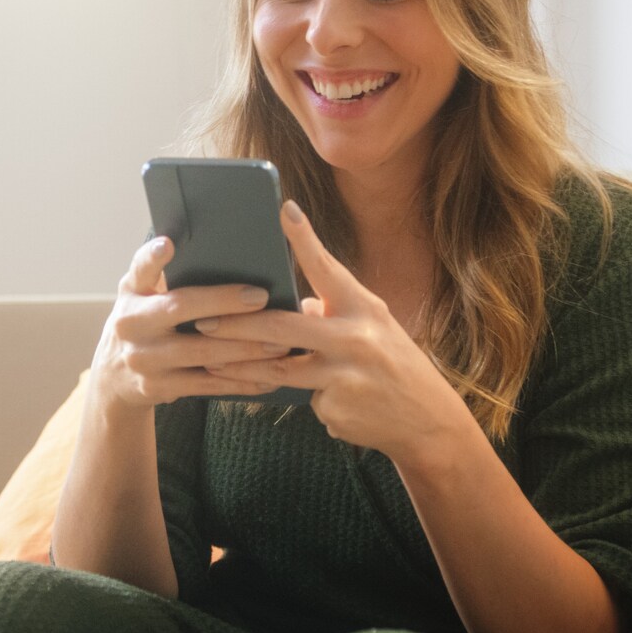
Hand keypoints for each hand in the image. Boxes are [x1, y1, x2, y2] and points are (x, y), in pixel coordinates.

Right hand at [91, 237, 295, 409]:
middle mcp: (131, 325)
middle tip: (262, 297)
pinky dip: (240, 382)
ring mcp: (143, 360)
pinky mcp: (157, 388)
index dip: (153, 257)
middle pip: (180, 309)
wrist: (113, 375)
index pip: (140, 269)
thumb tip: (203, 246)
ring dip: (244, 348)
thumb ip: (158, 271)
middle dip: (224, 303)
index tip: (169, 244)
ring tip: (280, 342)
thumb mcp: (138, 292)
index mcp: (131, 293)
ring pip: (201, 352)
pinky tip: (269, 376)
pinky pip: (206, 384)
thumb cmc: (142, 320)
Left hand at [197, 201, 473, 460]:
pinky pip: (302, 400)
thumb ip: (331, 314)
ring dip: (241, 367)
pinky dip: (302, 399)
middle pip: (282, 327)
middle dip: (236, 324)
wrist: (428, 423)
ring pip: (279, 369)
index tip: (283, 209)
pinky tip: (323, 402)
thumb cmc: (393, 365)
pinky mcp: (336, 408)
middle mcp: (355, 337)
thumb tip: (291, 306)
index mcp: (363, 308)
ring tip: (211, 362)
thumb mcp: (371, 328)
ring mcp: (344, 375)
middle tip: (202, 319)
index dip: (304, 238)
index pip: (327, 267)